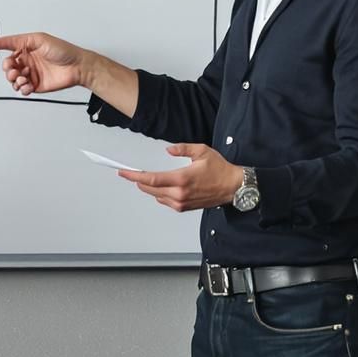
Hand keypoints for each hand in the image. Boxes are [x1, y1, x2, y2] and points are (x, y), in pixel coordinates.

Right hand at [0, 31, 85, 95]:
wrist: (77, 67)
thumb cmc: (63, 50)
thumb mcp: (40, 39)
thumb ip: (21, 41)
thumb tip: (8, 44)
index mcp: (26, 47)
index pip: (5, 45)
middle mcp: (27, 60)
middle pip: (7, 65)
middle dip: (8, 68)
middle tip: (15, 69)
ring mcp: (30, 73)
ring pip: (12, 79)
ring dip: (14, 79)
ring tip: (24, 78)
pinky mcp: (35, 85)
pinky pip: (21, 88)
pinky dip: (22, 88)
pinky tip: (28, 85)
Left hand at [119, 143, 245, 212]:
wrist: (233, 187)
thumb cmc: (220, 170)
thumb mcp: (202, 151)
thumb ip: (182, 148)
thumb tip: (168, 150)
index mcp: (181, 179)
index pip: (151, 179)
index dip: (135, 176)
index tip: (124, 173)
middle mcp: (180, 193)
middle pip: (150, 190)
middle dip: (138, 182)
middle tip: (130, 175)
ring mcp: (182, 202)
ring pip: (157, 197)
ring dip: (149, 189)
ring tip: (144, 180)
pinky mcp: (185, 207)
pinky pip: (166, 202)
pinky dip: (160, 195)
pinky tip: (160, 188)